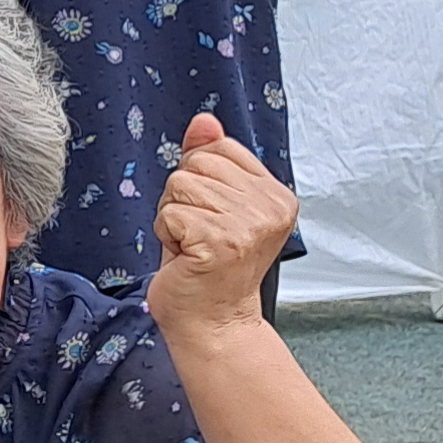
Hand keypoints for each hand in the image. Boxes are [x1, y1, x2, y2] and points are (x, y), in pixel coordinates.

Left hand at [146, 113, 299, 337]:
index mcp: (275, 194)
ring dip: (173, 217)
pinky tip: (186, 258)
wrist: (213, 322)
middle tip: (197, 235)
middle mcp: (269, 207)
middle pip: (195, 163)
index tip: (210, 215)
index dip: (200, 178)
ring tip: (192, 246)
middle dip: (182, 198)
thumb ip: (210, 159)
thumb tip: (204, 120)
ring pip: (179, 186)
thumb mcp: (213, 204)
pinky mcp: (220, 241)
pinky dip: (166, 235)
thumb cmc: (209, 266)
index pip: (218, 148)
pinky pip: (168, 213)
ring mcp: (247, 224)